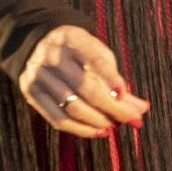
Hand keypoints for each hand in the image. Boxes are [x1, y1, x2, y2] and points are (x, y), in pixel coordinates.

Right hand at [19, 25, 149, 139]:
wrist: (39, 44)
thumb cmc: (78, 53)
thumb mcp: (98, 55)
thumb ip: (117, 80)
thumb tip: (141, 109)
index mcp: (72, 38)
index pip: (95, 60)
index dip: (112, 79)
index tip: (127, 96)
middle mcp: (52, 55)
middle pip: (85, 87)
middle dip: (112, 107)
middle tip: (130, 119)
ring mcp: (39, 75)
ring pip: (72, 107)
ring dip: (98, 121)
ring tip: (114, 126)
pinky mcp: (31, 92)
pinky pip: (58, 119)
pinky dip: (80, 129)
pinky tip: (97, 132)